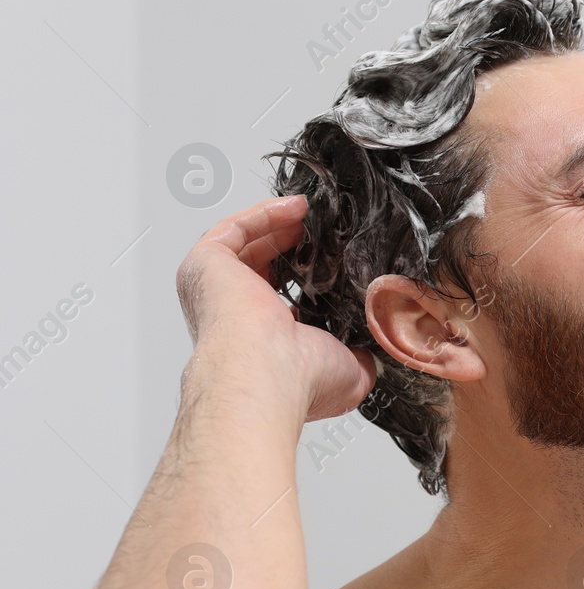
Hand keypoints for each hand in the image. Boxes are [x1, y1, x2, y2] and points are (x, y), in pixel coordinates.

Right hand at [176, 194, 375, 421]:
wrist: (269, 373)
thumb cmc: (300, 380)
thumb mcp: (350, 372)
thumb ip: (361, 356)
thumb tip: (373, 350)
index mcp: (262, 340)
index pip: (281, 299)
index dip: (307, 277)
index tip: (335, 261)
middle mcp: (234, 315)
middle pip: (261, 265)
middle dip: (293, 244)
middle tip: (325, 231)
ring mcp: (216, 287)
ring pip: (247, 244)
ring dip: (281, 225)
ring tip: (314, 214)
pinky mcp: (206, 263)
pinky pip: (235, 228)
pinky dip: (266, 213)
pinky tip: (297, 207)